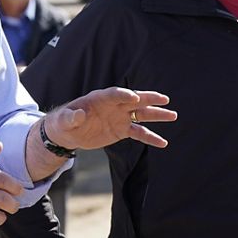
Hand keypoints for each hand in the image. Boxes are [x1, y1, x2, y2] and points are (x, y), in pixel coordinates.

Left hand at [47, 87, 176, 150]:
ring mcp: (120, 117)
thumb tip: (78, 115)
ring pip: (141, 115)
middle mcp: (114, 106)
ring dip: (157, 115)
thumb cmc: (65, 122)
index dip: (124, 95)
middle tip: (164, 99)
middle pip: (134, 100)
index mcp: (100, 98)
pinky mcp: (122, 130)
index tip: (134, 98)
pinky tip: (163, 143)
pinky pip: (139, 133)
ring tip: (173, 115)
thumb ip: (71, 117)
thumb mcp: (64, 120)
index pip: (115, 94)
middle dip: (149, 99)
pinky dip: (151, 137)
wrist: (69, 132)